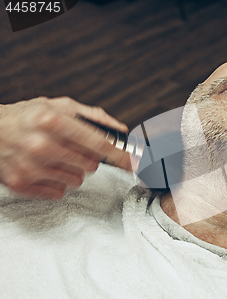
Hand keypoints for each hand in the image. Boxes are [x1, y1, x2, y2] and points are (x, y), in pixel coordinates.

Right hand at [0, 96, 131, 198]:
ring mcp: (30, 166)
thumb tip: (121, 129)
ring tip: (57, 158)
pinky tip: (45, 169)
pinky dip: (57, 183)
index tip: (134, 162)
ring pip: (77, 180)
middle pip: (90, 164)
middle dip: (88, 158)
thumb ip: (93, 117)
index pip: (98, 143)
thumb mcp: (58, 106)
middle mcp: (41, 144)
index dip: (120, 154)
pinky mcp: (21, 183)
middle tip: (73, 149)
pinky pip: (59, 192)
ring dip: (73, 171)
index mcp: (52, 120)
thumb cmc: (26, 117)